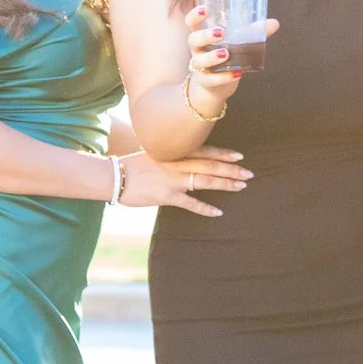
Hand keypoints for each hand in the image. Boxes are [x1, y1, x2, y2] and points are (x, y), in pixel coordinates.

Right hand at [120, 147, 251, 217]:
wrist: (113, 176)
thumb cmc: (130, 165)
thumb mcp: (152, 154)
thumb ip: (169, 156)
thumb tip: (182, 160)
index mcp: (174, 152)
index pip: (205, 151)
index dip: (224, 153)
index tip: (240, 156)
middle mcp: (177, 164)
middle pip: (210, 165)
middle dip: (232, 170)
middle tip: (249, 173)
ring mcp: (173, 180)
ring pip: (205, 181)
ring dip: (225, 184)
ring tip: (241, 187)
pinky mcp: (167, 196)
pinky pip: (190, 203)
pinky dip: (205, 208)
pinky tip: (218, 212)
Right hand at [181, 6, 276, 117]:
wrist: (216, 86)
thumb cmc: (225, 57)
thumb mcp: (237, 43)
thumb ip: (253, 32)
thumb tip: (274, 22)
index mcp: (203, 36)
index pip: (191, 22)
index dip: (195, 15)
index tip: (205, 9)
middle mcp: (198, 50)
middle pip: (193, 39)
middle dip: (205, 35)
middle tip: (221, 32)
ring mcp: (201, 67)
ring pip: (199, 61)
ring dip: (212, 57)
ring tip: (227, 53)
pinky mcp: (207, 82)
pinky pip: (211, 80)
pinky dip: (223, 77)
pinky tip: (236, 74)